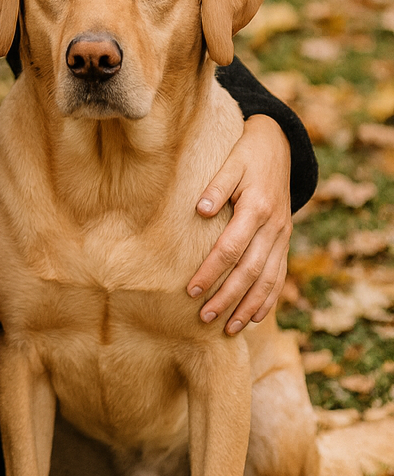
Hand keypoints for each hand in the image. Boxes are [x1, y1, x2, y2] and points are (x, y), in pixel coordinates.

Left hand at [186, 115, 291, 334]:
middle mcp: (274, 227)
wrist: (280, 147)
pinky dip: (268, 299)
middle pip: (250, 271)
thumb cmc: (247, 154)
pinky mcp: (284, 240)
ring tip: (230, 329)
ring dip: (249, 306)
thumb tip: (200, 209)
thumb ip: (216, 185)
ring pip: (268, 279)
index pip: (231, 248)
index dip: (211, 271)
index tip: (191, 290)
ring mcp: (282, 236)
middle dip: (227, 297)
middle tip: (204, 318)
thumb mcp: (232, 161)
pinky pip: (279, 275)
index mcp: (256, 208)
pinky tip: (254, 317)